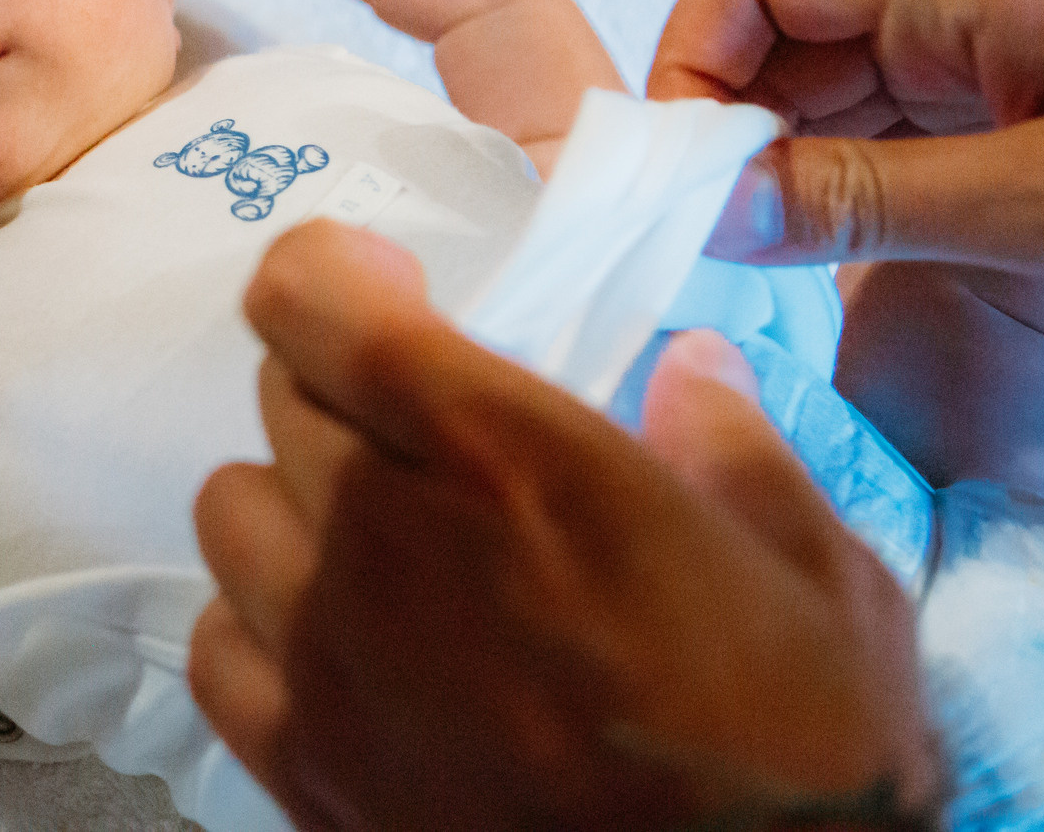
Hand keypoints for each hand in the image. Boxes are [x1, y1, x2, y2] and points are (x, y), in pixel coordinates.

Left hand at [190, 221, 933, 830]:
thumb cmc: (801, 760)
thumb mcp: (826, 583)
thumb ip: (738, 454)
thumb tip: (688, 374)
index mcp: (507, 458)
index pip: (311, 301)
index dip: (330, 275)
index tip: (386, 290)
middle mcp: (385, 536)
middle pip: (278, 397)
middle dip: (344, 392)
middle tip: (424, 437)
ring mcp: (327, 657)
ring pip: (229, 510)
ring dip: (293, 504)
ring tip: (378, 544)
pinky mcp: (301, 767)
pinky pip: (216, 647)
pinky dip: (259, 628)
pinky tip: (339, 648)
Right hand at [647, 0, 1043, 318]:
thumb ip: (871, 202)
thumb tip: (708, 213)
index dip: (688, 65)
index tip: (678, 178)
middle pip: (777, 27)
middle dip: (725, 124)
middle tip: (706, 234)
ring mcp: (983, 36)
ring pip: (824, 77)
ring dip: (779, 157)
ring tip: (760, 248)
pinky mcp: (1009, 88)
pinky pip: (884, 114)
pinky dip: (840, 171)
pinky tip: (828, 238)